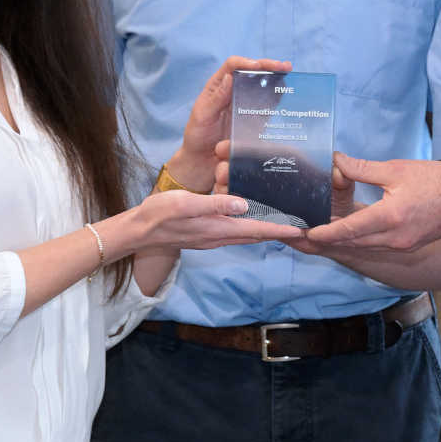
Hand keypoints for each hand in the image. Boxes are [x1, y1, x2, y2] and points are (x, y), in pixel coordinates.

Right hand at [133, 188, 302, 250]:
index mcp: (219, 229)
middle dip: (278, 232)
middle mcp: (219, 237)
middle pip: (256, 236)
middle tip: (299, 226)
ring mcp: (212, 238)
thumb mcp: (186, 203)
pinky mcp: (205, 235)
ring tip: (282, 222)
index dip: (280, 229)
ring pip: (246, 236)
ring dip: (265, 231)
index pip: (257, 231)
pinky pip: (235, 233)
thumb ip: (215, 204)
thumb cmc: (160, 214)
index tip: (302, 229)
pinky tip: (250, 218)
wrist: (138, 231)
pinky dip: (249, 228)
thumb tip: (245, 204)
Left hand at [169, 56, 290, 191]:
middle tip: (284, 66)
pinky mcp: (255, 117)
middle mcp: (233, 91)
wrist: (204, 162)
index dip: (246, 62)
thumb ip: (216, 99)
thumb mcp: (202, 117)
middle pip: (251, 71)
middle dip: (268, 66)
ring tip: (289, 73)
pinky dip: (278, 94)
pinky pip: (268, 103)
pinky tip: (287, 91)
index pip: (232, 66)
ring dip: (276, 77)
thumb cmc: (197, 137)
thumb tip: (230, 77)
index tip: (258, 66)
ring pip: (262, 84)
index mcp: (218, 87)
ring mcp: (245, 104)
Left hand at [300, 152, 440, 249]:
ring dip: (341, 241)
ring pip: (363, 246)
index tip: (304, 232)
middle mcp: (395, 238)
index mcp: (391, 217)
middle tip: (301, 234)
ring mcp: (403, 244)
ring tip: (318, 233)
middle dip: (326, 240)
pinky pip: (376, 246)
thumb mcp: (398, 169)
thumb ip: (364, 169)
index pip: (348, 230)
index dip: (324, 232)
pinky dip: (359, 240)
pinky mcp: (409, 244)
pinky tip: (347, 232)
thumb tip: (337, 162)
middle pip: (351, 243)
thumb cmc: (439, 179)